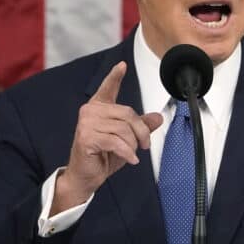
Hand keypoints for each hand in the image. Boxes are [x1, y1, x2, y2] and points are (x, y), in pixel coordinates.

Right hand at [52, 62, 162, 213]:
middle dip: (141, 132)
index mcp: (98, 108)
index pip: (108, 88)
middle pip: (128, 113)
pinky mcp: (86, 138)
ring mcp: (86, 124)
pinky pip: (116, 142)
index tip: (122, 65)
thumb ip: (140, 127)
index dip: (115, 76)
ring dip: (132, 145)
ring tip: (130, 153)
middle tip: (144, 145)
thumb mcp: (126, 140)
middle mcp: (90, 111)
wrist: (85, 177)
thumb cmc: (102, 157)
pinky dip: (127, 153)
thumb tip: (158, 117)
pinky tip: (130, 160)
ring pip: (124, 129)